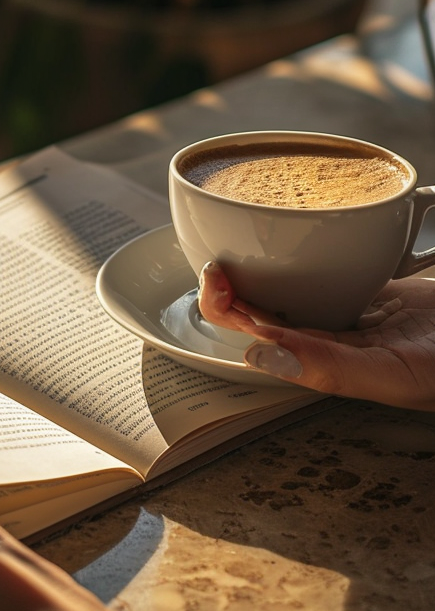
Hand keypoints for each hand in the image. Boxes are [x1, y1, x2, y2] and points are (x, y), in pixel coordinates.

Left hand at [198, 261, 434, 408]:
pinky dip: (305, 254)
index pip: (262, 335)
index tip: (216, 276)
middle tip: (217, 254)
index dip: (230, 310)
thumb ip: (332, 369)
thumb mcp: (393, 375)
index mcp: (327, 361)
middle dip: (236, 287)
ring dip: (264, 269)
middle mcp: (334, 337)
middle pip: (270, 310)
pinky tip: (290, 236)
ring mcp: (354, 312)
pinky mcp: (377, 289)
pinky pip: (331, 271)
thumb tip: (261, 352)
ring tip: (237, 241)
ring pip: (295, 289)